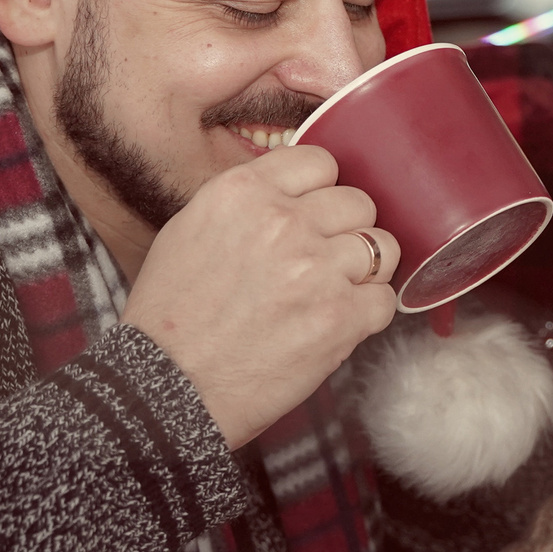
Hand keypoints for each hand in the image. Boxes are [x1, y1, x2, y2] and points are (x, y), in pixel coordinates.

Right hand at [125, 145, 399, 446]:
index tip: (316, 215)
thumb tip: (291, 196)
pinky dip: (368, 314)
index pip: (320, 162)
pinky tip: (338, 325)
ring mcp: (316, 269)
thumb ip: (245, 205)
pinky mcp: (340, 318)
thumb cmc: (169, 319)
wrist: (167, 389)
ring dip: (364, 271)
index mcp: (243, 192)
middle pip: (358, 202)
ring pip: (382, 247)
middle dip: (346, 231)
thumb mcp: (188, 231)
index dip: (322, 192)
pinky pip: (385, 300)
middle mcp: (283, 222)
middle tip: (324, 262)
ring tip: (335, 293)